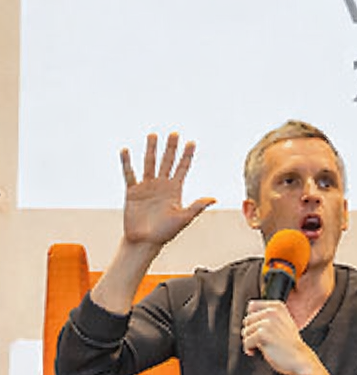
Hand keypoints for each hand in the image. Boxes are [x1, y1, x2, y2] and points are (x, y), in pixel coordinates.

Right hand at [120, 132, 215, 248]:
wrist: (145, 241)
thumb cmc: (165, 232)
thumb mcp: (184, 218)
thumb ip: (197, 206)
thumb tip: (214, 198)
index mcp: (175, 190)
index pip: (182, 169)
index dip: (187, 156)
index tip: (192, 142)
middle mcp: (161, 185)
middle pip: (167, 162)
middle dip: (171, 148)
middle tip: (175, 133)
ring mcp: (146, 187)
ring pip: (149, 163)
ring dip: (151, 150)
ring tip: (153, 135)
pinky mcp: (132, 191)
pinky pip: (129, 174)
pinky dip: (127, 163)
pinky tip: (126, 150)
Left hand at [242, 300, 313, 374]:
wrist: (300, 359)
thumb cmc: (289, 345)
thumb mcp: (282, 323)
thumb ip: (267, 314)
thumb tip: (249, 309)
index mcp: (277, 307)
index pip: (252, 306)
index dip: (254, 320)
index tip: (262, 330)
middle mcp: (272, 312)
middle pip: (247, 320)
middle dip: (252, 333)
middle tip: (264, 341)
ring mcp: (267, 323)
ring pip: (245, 332)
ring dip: (252, 342)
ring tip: (265, 346)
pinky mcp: (262, 334)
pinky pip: (246, 342)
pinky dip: (250, 349)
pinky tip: (261, 351)